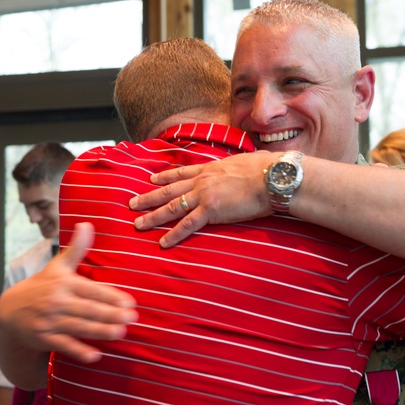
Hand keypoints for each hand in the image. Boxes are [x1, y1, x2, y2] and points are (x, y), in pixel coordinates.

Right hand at [0, 222, 136, 365]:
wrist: (10, 311)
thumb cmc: (40, 287)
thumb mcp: (57, 267)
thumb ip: (76, 248)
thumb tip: (87, 224)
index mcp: (62, 283)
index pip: (91, 289)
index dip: (111, 296)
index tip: (130, 302)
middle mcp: (56, 301)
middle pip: (88, 309)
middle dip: (111, 314)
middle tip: (132, 318)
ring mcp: (49, 321)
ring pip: (79, 327)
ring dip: (100, 331)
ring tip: (121, 332)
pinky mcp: (43, 338)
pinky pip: (63, 345)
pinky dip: (78, 351)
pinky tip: (95, 356)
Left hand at [130, 151, 276, 247]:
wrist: (272, 176)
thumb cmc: (266, 168)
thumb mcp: (246, 161)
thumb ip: (237, 167)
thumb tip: (246, 166)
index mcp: (210, 168)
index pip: (182, 172)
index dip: (165, 176)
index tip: (152, 179)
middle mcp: (202, 180)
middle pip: (168, 190)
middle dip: (148, 197)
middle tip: (132, 203)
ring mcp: (203, 195)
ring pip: (171, 207)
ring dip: (152, 216)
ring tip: (137, 223)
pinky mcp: (210, 210)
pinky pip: (187, 225)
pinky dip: (173, 235)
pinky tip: (163, 242)